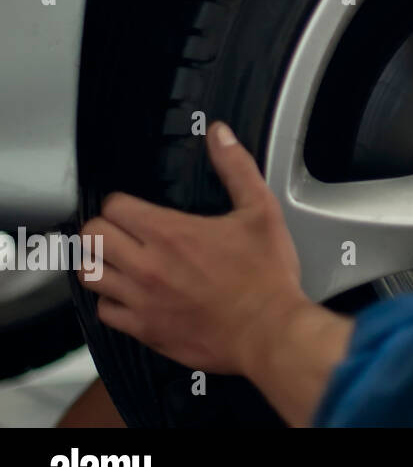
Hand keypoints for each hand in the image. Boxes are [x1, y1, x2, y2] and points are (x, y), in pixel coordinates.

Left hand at [79, 122, 310, 376]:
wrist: (269, 331)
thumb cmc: (266, 277)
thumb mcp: (261, 212)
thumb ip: (237, 169)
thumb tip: (220, 135)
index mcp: (171, 233)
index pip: (114, 206)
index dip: (123, 202)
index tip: (136, 208)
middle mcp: (148, 266)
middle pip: (91, 237)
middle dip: (105, 229)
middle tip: (123, 232)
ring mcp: (142, 300)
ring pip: (88, 274)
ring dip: (101, 263)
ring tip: (119, 260)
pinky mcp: (144, 329)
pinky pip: (104, 312)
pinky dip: (112, 301)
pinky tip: (132, 294)